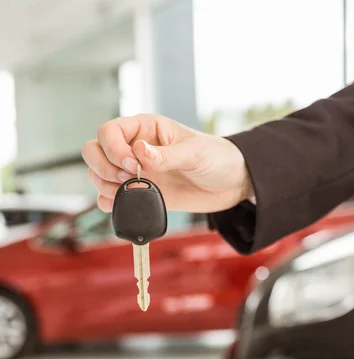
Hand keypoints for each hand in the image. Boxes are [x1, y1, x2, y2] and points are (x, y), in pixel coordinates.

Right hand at [82, 114, 252, 212]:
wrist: (230, 184)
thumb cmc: (216, 158)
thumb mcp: (194, 153)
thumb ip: (165, 154)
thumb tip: (138, 152)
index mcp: (145, 128)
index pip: (109, 131)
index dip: (112, 149)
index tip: (132, 165)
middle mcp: (134, 148)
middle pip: (94, 151)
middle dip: (102, 167)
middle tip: (127, 179)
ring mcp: (135, 172)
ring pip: (98, 175)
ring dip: (105, 186)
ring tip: (130, 192)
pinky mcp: (139, 194)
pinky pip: (110, 198)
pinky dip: (110, 204)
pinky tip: (126, 205)